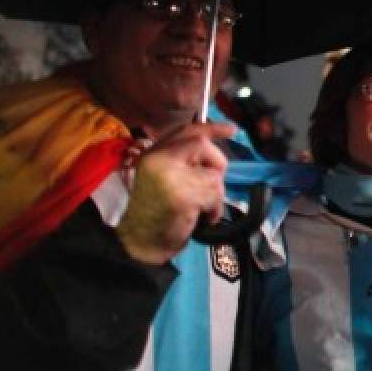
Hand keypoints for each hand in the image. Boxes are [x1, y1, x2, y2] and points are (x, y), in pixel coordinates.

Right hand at [116, 121, 235, 264]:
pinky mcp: (182, 196)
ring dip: (215, 195)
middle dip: (217, 163)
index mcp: (153, 153)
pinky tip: (203, 218)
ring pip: (213, 174)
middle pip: (203, 145)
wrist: (140, 242)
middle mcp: (158, 160)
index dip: (212, 127)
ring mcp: (169, 177)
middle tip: (213, 185)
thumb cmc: (157, 213)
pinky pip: (214, 195)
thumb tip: (214, 149)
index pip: (186, 130)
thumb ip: (184, 161)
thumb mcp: (165, 178)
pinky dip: (215, 209)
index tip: (231, 129)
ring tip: (202, 208)